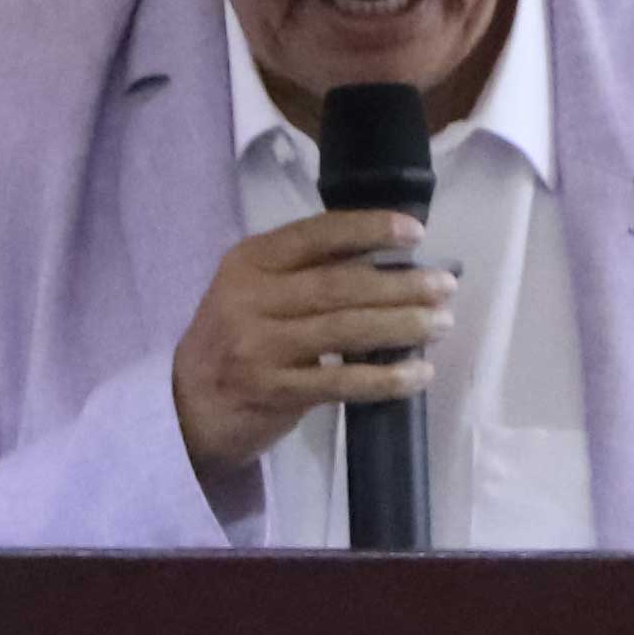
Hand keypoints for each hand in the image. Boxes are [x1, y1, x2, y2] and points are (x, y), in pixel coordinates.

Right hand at [173, 214, 448, 468]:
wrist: (187, 405)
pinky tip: (418, 374)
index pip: (315, 234)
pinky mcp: (273, 391)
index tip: (415, 232)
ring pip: (345, 330)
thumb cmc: (235, 339)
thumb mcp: (254, 291)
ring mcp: (259, 347)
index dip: (368, 229)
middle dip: (400, 285)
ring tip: (442, 323)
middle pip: (339, 285)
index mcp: (249, 261)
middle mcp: (250, 299)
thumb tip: (389, 260)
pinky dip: (385, 378)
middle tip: (446, 286)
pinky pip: (341, 382)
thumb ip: (305, 272)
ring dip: (402, 326)